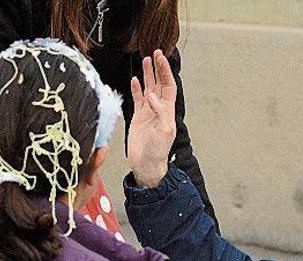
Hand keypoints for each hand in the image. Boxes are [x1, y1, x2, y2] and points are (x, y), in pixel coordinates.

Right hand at [128, 50, 176, 187]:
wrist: (146, 165)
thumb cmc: (157, 152)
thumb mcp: (164, 132)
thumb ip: (160, 113)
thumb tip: (154, 97)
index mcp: (167, 111)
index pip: (168, 86)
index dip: (165, 72)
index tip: (161, 58)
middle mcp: (158, 109)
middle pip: (159, 84)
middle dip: (157, 68)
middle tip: (155, 53)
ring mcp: (148, 113)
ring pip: (148, 88)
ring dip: (147, 75)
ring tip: (145, 60)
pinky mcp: (137, 118)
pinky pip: (137, 99)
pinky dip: (136, 88)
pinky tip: (135, 80)